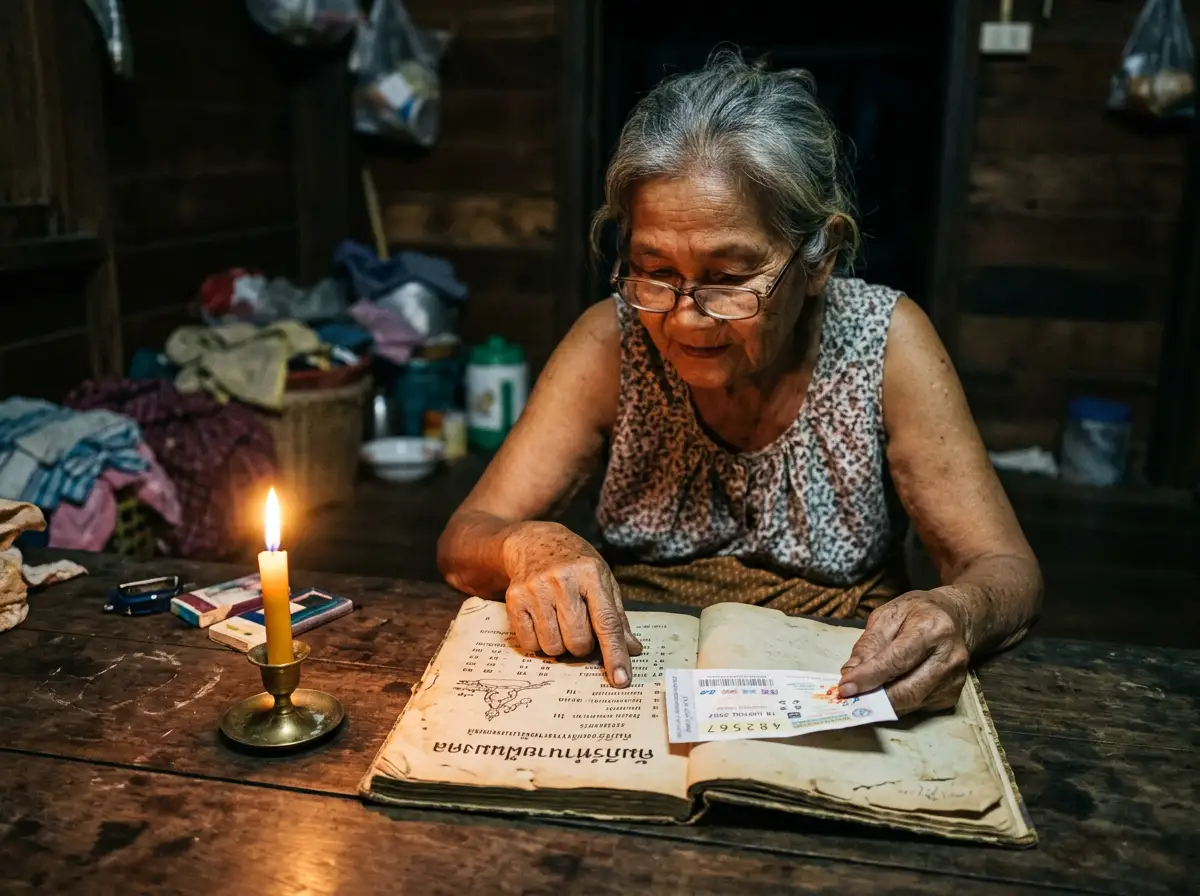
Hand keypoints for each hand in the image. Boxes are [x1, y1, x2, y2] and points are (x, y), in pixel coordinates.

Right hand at [501, 522, 642, 687]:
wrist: (534, 542)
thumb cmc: (576, 566)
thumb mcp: (603, 581)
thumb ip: (617, 617)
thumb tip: (633, 650)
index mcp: (591, 574)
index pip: (606, 623)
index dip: (615, 654)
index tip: (622, 680)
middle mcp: (562, 580)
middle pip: (578, 641)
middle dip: (583, 646)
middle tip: (580, 630)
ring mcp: (535, 589)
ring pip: (553, 647)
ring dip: (560, 646)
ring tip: (560, 623)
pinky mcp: (514, 599)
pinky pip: (530, 644)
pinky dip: (539, 643)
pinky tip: (542, 622)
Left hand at [837, 590, 969, 714]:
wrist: (955, 616)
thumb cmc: (919, 612)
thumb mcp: (888, 614)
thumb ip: (869, 643)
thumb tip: (851, 672)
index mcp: (933, 628)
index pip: (898, 659)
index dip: (870, 676)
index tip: (846, 687)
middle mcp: (950, 655)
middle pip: (909, 688)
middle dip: (875, 697)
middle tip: (850, 698)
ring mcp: (955, 678)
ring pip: (913, 701)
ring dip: (883, 703)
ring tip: (862, 696)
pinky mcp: (953, 694)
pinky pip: (920, 705)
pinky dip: (899, 703)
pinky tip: (888, 691)